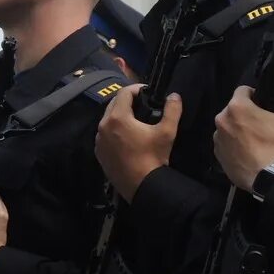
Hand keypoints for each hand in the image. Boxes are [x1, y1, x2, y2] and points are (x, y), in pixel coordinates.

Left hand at [96, 87, 180, 201]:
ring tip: (135, 119)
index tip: (147, 91)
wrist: (141, 185)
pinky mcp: (99, 152)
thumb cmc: (153, 157)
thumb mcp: (167, 132)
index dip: (136, 88)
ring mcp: (99, 140)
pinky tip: (126, 136)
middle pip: (114, 104)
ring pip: (107, 119)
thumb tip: (174, 96)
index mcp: (117, 117)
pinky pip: (104, 135)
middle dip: (127, 101)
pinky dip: (113, 130)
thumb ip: (172, 110)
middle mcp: (103, 126)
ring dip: (119, 115)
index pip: (124, 93)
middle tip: (142, 104)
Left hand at [214, 86, 273, 192]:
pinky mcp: (217, 154)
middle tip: (260, 123)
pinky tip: (247, 152)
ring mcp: (217, 138)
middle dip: (245, 113)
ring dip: (237, 129)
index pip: (242, 90)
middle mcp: (221, 119)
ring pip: (228, 127)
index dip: (254, 94)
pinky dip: (233, 144)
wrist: (269, 176)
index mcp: (237, 107)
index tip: (262, 102)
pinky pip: (225, 143)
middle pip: (233, 109)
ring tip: (253, 140)